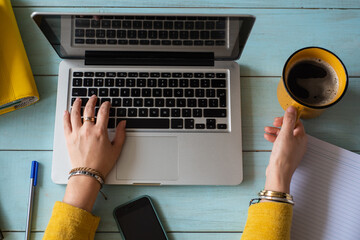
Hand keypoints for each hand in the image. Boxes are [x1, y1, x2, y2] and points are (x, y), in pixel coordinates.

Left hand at [62, 95, 125, 210]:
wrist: (87, 174)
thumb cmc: (102, 163)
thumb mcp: (116, 149)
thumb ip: (121, 134)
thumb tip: (123, 123)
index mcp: (100, 132)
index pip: (103, 112)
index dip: (106, 105)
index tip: (107, 103)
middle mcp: (87, 130)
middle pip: (88, 110)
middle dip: (92, 101)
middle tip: (94, 98)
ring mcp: (76, 133)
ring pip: (75, 114)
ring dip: (77, 105)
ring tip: (78, 100)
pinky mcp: (68, 138)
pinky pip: (65, 124)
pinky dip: (66, 116)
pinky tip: (67, 111)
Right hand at [263, 106, 306, 192]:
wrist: (278, 172)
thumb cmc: (283, 156)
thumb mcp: (285, 134)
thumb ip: (288, 120)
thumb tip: (292, 109)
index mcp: (301, 138)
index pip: (297, 123)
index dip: (288, 118)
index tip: (280, 118)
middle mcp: (298, 143)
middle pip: (290, 128)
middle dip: (280, 124)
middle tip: (273, 123)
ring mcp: (291, 149)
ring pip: (284, 135)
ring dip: (275, 131)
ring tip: (267, 130)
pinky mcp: (284, 153)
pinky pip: (280, 142)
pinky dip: (274, 138)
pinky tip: (267, 137)